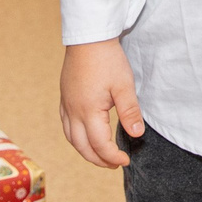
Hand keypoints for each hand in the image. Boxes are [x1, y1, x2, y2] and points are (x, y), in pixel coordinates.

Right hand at [59, 39, 143, 167]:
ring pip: (71, 138)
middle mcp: (73, 111)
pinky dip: (76, 137)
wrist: (88, 37)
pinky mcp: (65, 97)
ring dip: (86, 151)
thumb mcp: (124, 86)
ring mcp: (66, 104)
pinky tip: (85, 136)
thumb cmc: (107, 59)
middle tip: (115, 164)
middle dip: (99, 160)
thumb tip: (137, 135)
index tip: (127, 160)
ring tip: (102, 155)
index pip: (100, 145)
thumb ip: (130, 112)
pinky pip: (66, 125)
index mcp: (88, 111)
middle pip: (82, 147)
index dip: (113, 157)